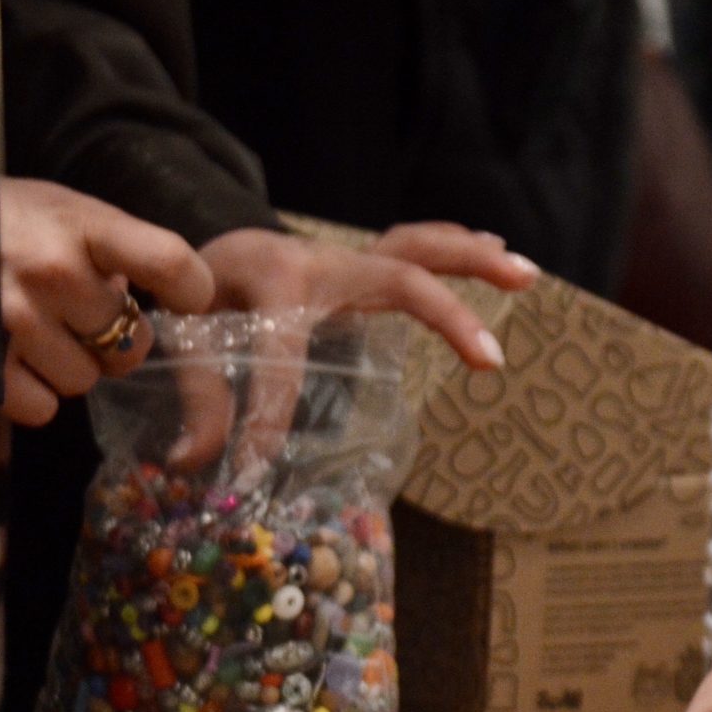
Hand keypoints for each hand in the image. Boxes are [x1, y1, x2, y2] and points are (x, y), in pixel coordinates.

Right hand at [0, 177, 212, 425]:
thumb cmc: (0, 220)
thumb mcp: (60, 210)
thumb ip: (110, 250)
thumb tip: (141, 302)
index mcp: (82, 226)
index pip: (169, 263)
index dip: (191, 291)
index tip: (184, 300)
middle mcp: (52, 272)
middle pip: (132, 346)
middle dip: (115, 341)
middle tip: (83, 320)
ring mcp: (13, 320)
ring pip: (85, 381)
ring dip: (68, 366)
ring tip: (35, 332)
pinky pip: (41, 407)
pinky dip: (30, 391)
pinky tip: (9, 356)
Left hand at [174, 223, 538, 464]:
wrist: (205, 245)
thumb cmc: (199, 294)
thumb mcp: (183, 338)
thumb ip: (197, 398)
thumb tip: (192, 463)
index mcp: (271, 282)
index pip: (280, 357)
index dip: (269, 417)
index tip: (259, 466)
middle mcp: (321, 263)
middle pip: (399, 274)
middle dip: (450, 314)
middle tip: (493, 357)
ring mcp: (348, 260)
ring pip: (420, 246)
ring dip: (475, 260)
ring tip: (528, 275)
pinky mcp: (363, 265)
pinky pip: (418, 247)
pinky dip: (460, 249)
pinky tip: (500, 250)